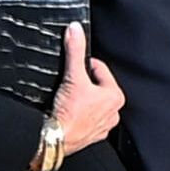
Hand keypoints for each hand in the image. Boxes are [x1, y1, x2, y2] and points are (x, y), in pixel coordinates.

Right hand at [47, 23, 123, 155]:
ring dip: (81, 98)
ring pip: (91, 102)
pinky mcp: (91, 136)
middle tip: (69, 85)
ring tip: (68, 99)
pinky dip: (78, 114)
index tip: (73, 67)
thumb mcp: (72, 75)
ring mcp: (103, 126)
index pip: (100, 69)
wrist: (55, 140)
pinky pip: (86, 118)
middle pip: (95, 86)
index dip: (84, 64)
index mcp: (115, 97)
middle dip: (83, 83)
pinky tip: (68, 112)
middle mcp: (113, 113)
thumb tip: (75, 30)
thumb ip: (75, 50)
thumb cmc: (68, 114)